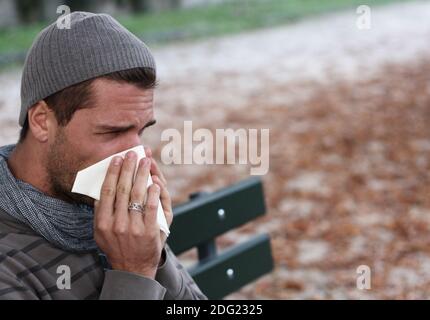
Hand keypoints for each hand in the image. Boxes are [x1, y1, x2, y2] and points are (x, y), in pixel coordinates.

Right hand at [93, 150, 170, 278]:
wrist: (134, 269)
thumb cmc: (118, 246)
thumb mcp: (101, 232)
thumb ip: (100, 211)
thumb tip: (104, 187)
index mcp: (102, 223)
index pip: (106, 191)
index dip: (112, 173)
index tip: (116, 159)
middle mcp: (116, 225)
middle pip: (122, 189)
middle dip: (128, 168)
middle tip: (132, 154)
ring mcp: (134, 228)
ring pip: (137, 194)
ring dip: (142, 174)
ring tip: (145, 161)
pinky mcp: (150, 231)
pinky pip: (152, 206)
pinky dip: (154, 192)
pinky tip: (155, 181)